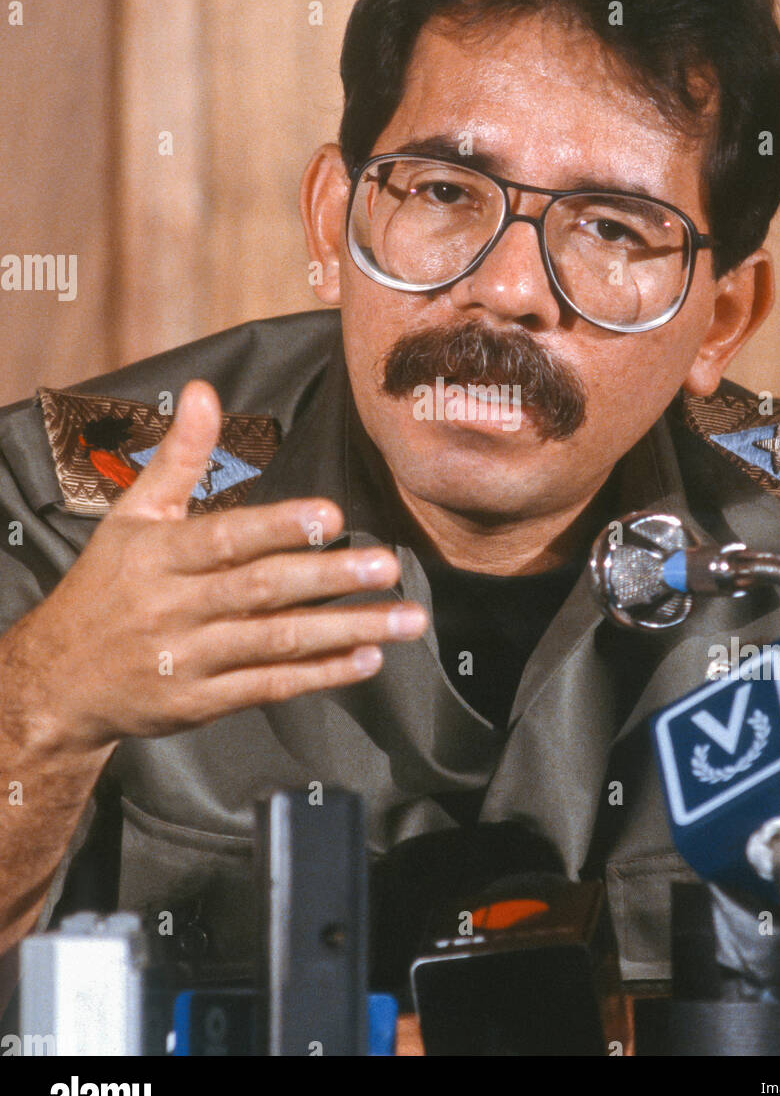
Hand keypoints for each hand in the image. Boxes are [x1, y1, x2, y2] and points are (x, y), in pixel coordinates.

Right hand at [1, 380, 426, 754]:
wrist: (58, 681)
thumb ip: (178, 456)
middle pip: (262, 590)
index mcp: (158, 554)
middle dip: (330, 578)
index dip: (281, 526)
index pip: (227, 537)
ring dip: (345, 630)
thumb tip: (204, 391)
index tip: (334, 515)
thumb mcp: (131, 515)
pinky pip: (268, 687)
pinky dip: (320, 675)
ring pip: (276, 642)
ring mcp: (188, 659)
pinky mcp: (200, 704)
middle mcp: (173, 607)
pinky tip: (366, 659)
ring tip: (404, 619)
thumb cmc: (105, 586)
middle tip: (388, 566)